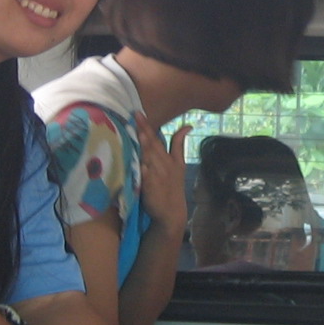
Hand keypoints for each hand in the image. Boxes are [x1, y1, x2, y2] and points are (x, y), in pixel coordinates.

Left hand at [137, 116, 191, 233]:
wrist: (172, 212)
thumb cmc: (172, 185)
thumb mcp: (180, 164)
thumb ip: (179, 145)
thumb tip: (187, 127)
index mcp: (173, 159)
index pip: (166, 139)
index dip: (152, 126)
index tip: (140, 112)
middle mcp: (165, 165)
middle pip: (154, 145)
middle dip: (145, 130)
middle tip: (136, 116)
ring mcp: (157, 176)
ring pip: (149, 157)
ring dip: (145, 146)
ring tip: (139, 133)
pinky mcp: (150, 187)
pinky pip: (145, 175)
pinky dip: (143, 169)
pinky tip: (140, 162)